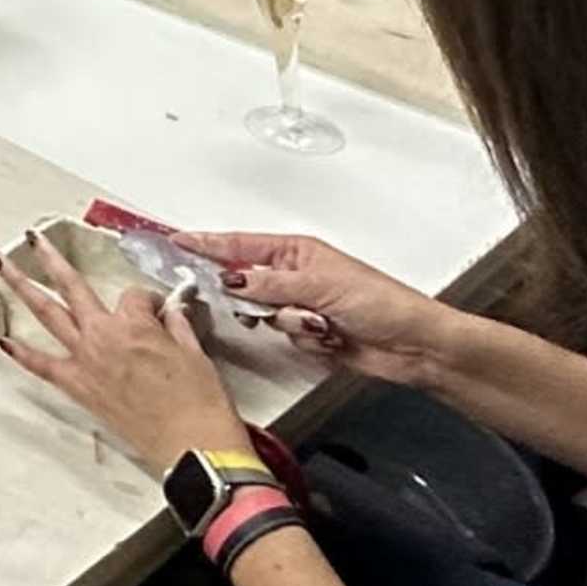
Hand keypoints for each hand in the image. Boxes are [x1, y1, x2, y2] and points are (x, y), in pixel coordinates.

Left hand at [0, 237, 246, 474]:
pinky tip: (4, 340)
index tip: (158, 312)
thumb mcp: (195, 354)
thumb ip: (176, 327)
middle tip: (32, 238)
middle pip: (71, 286)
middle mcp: (103, 336)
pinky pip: (43, 366)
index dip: (148, 301)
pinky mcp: (80, 389)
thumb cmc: (200, 404)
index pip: (134, 296)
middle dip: (49, 258)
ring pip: (47, 314)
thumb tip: (170, 313)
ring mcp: (87, 361)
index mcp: (134, 324)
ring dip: (21, 286)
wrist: (195, 448)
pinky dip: (22, 354)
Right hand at [178, 231, 467, 390]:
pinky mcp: (310, 335)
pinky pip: (284, 337)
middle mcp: (295, 276)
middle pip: (248, 284)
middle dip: (258, 299)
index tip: (175, 240)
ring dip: (291, 324)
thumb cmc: (379, 302)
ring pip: (264, 315)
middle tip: (276, 306)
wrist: (411, 345)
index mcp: (296, 252)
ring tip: (320, 325)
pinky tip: (329, 339)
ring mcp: (301, 306)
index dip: (207, 244)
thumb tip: (231, 278)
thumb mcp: (319, 285)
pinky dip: (305, 341)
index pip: (240, 244)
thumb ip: (269, 283)